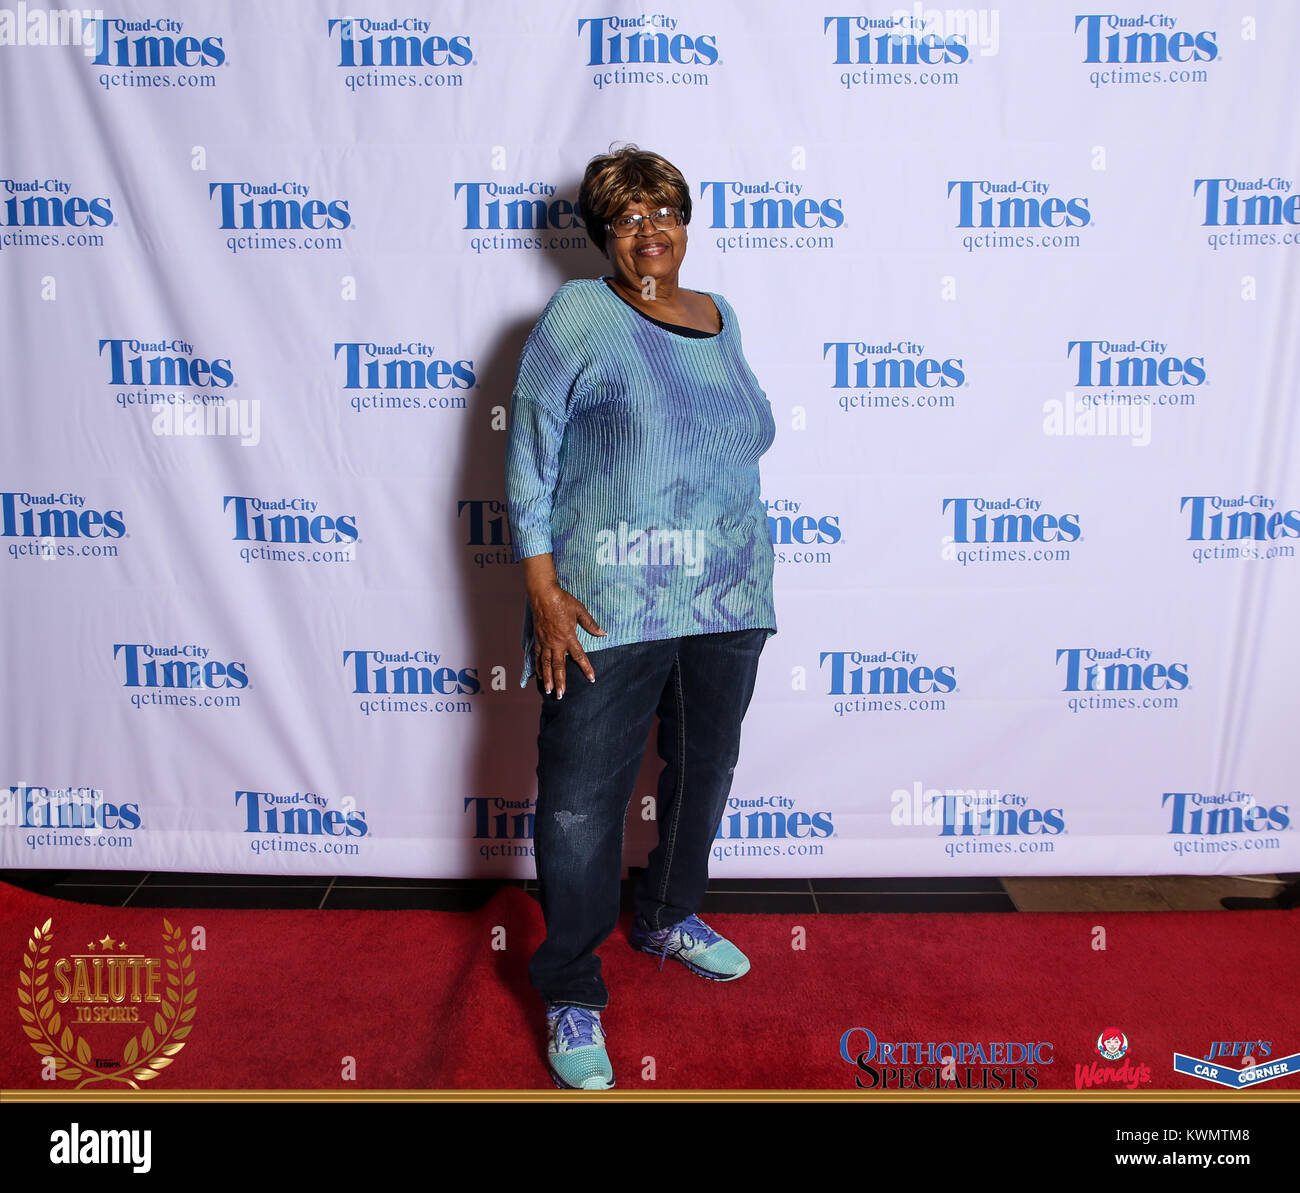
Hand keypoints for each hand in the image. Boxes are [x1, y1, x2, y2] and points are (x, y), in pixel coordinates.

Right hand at [523, 554, 604, 697]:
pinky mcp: (537, 639)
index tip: (592, 678)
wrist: (543, 595)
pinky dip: (538, 667)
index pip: (579, 656)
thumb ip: (591, 624)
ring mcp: (545, 642)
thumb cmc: (563, 601)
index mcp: (569, 636)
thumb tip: (603, 633)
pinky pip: (537, 656)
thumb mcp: (580, 610)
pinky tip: (540, 676)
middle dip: (561, 681)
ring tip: (549, 691)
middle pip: (559, 666)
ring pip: (546, 664)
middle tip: (561, 695)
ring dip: (548, 679)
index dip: (586, 668)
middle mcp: (556, 642)